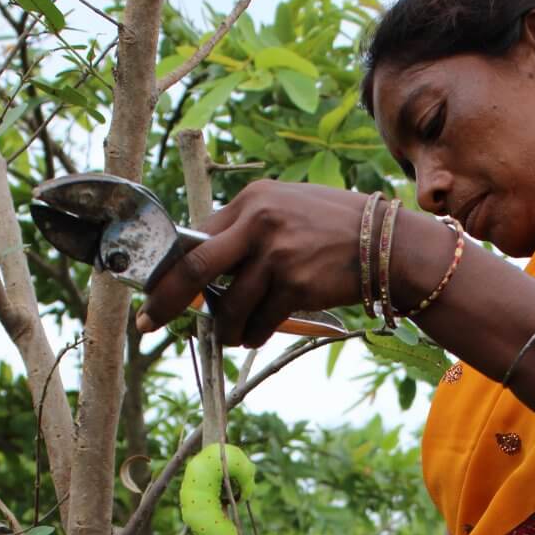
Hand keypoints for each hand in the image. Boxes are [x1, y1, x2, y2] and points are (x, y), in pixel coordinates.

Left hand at [136, 179, 368, 346]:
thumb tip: (203, 267)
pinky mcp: (296, 285)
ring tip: (233, 335)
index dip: (168, 268)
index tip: (152, 291)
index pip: (195, 235)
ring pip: (229, 305)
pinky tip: (259, 332)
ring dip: (225, 328)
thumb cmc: (335, 229)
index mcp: (253, 200)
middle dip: (164, 300)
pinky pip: (259, 321)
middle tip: (147, 324)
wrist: (388, 244)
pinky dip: (254, 333)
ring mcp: (278, 254)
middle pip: (194, 267)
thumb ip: (247, 230)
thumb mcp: (287, 210)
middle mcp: (260, 222)